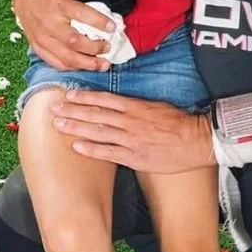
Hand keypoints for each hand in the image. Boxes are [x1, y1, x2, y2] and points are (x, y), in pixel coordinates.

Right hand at [13, 0, 112, 71]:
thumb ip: (82, 3)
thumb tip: (103, 17)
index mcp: (59, 5)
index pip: (82, 14)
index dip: (99, 22)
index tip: (113, 27)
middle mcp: (50, 24)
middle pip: (75, 42)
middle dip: (95, 48)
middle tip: (108, 48)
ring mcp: (42, 38)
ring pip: (66, 57)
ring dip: (87, 64)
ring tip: (102, 65)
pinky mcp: (38, 47)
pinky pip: (55, 63)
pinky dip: (71, 67)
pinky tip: (83, 67)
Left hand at [54, 90, 216, 171]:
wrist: (197, 140)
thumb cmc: (180, 123)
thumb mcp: (158, 107)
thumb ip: (137, 107)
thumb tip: (120, 106)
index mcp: (137, 107)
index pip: (105, 100)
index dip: (85, 97)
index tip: (69, 95)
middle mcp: (131, 121)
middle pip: (96, 114)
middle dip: (73, 111)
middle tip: (54, 109)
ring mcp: (131, 139)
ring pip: (99, 131)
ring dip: (76, 127)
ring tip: (59, 124)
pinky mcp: (135, 157)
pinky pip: (109, 152)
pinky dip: (92, 149)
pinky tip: (77, 146)